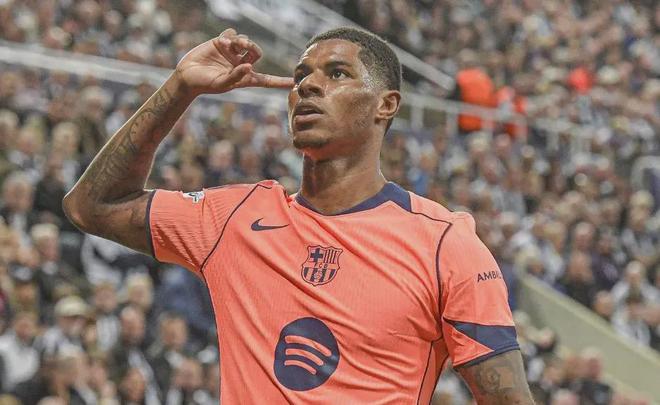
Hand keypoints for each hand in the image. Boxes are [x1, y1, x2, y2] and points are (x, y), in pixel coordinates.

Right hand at [174, 28, 293, 95]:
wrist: (187, 75)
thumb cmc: (205, 84)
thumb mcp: (221, 84)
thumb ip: (236, 76)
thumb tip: (249, 66)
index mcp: (244, 77)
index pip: (266, 80)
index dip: (280, 81)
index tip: (294, 83)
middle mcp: (240, 64)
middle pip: (257, 51)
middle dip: (253, 47)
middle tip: (245, 47)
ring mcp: (231, 53)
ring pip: (245, 40)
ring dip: (241, 40)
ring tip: (229, 45)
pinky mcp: (221, 43)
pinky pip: (232, 33)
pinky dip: (229, 36)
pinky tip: (221, 43)